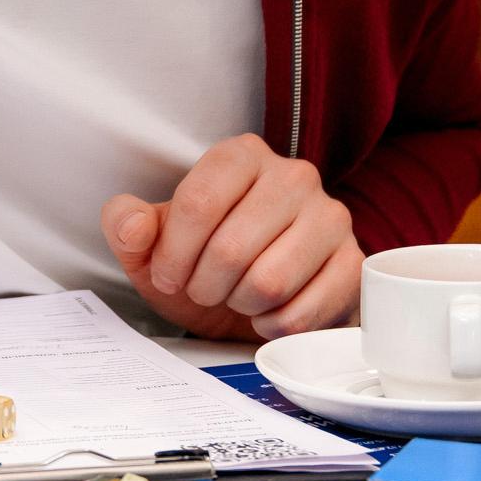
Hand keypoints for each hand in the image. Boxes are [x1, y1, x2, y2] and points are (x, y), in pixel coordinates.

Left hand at [101, 134, 363, 340]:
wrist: (257, 296)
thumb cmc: (202, 261)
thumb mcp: (153, 245)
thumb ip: (127, 225)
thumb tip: (131, 224)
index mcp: (241, 156)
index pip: (198, 202)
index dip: (174, 253)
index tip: (168, 274)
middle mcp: (293, 176)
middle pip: (232, 247)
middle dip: (204, 284)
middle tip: (204, 290)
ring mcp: (331, 217)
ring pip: (270, 281)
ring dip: (241, 304)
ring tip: (236, 296)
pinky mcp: (353, 262)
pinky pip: (305, 311)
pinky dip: (275, 325)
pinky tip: (268, 312)